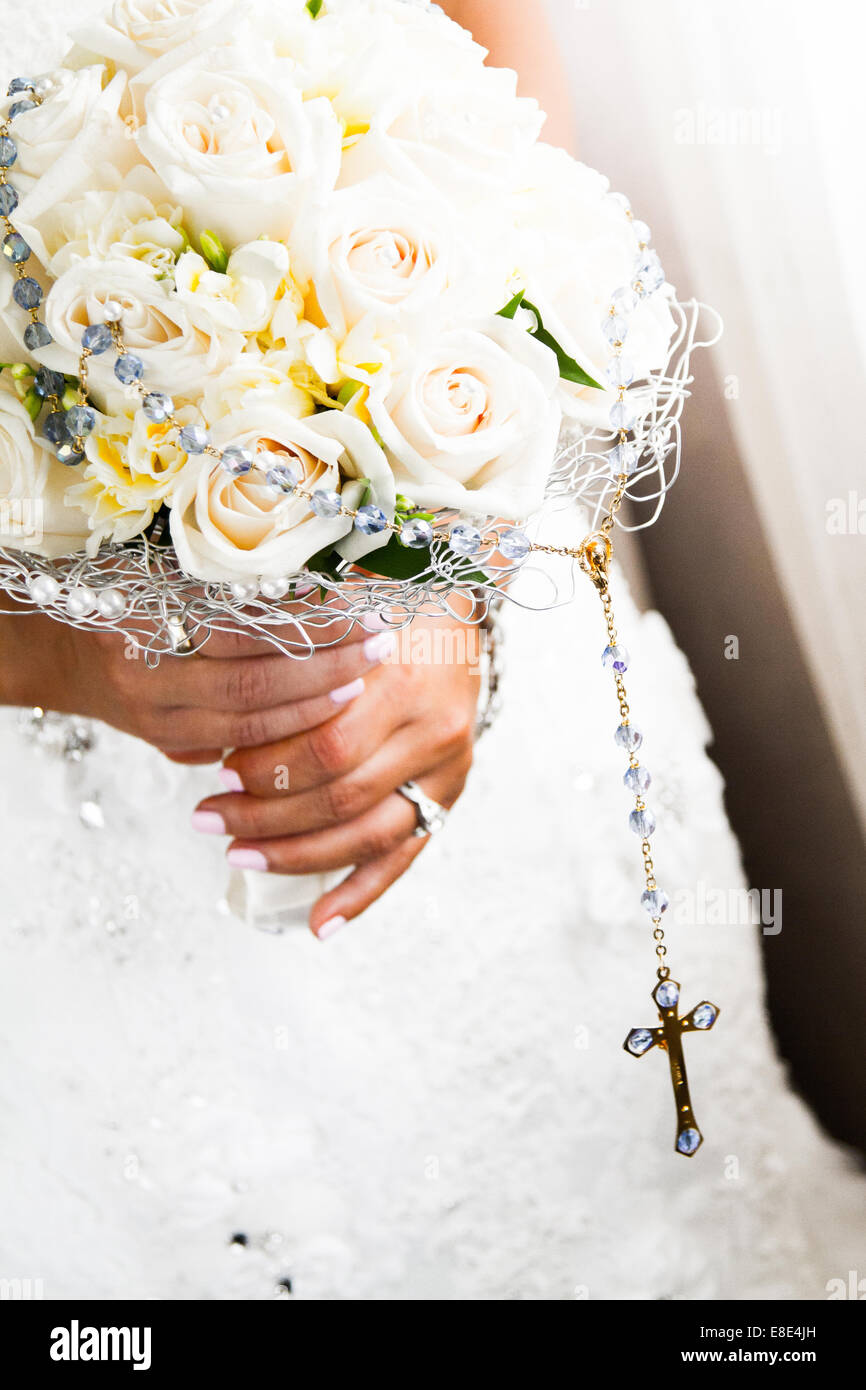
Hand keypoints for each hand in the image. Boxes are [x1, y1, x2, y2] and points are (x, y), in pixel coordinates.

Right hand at [0, 603, 394, 761]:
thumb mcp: (156, 567)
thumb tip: (315, 570)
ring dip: (313, 707)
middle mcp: (147, 683)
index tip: (356, 606)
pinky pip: (237, 750)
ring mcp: (158, 725)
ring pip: (248, 730)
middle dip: (322, 670)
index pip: (237, 631)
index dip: (299, 623)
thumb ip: (221, 576)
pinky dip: (287, 735)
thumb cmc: (122, 594)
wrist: (61, 653)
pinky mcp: (171, 748)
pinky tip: (328, 715)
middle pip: (249, 688)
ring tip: (365, 679)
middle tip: (379, 644)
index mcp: (142, 623)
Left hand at [191, 615, 480, 936]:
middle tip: (208, 817)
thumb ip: (293, 656)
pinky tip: (319, 924)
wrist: (456, 601)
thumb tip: (210, 702)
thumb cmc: (381, 602)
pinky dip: (361, 895)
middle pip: (342, 794)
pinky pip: (404, 857)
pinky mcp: (449, 795)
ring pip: (368, 834)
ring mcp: (446, 769)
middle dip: (266, 814)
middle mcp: (434, 729)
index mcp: (405, 679)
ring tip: (237, 855)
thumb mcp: (339, 613)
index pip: (330, 746)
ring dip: (297, 856)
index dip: (270, 768)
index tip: (218, 772)